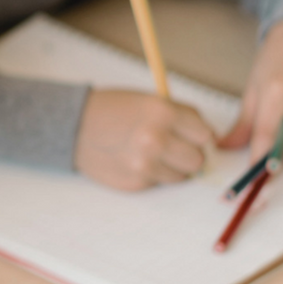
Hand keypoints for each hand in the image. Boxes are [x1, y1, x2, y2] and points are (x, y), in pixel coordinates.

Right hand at [74, 89, 215, 189]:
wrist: (74, 126)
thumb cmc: (114, 110)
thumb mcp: (149, 100)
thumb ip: (180, 117)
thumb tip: (208, 140)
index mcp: (163, 113)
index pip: (205, 135)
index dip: (198, 136)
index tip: (190, 136)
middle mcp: (156, 140)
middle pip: (198, 160)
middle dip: (188, 154)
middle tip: (172, 147)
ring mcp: (145, 165)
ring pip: (181, 176)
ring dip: (171, 167)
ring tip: (150, 154)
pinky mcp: (135, 183)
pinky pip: (159, 183)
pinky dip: (152, 174)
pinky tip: (134, 160)